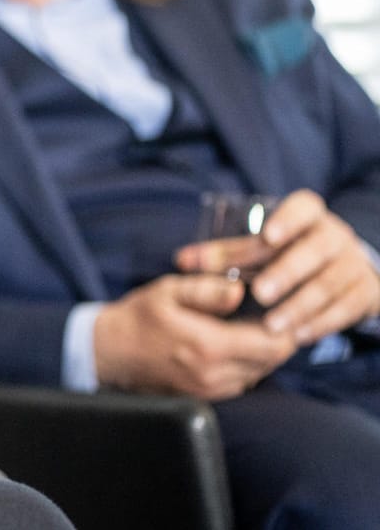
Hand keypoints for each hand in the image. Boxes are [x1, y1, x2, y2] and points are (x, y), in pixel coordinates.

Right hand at [94, 274, 296, 399]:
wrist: (108, 352)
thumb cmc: (138, 317)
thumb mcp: (168, 291)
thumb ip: (207, 290)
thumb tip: (240, 292)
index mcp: (209, 345)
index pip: (274, 345)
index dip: (284, 327)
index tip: (276, 310)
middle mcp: (215, 374)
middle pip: (272, 362)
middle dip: (274, 339)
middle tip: (263, 317)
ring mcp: (210, 390)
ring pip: (258, 373)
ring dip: (259, 355)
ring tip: (244, 331)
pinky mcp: (205, 398)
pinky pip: (240, 383)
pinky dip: (243, 366)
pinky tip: (228, 348)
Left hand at [175, 190, 379, 345]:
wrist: (344, 268)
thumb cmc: (288, 252)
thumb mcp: (262, 244)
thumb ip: (225, 252)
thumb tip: (182, 261)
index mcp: (309, 214)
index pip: (304, 208)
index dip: (288, 220)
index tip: (268, 236)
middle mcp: (335, 235)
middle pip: (315, 251)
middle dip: (287, 272)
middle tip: (259, 293)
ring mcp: (354, 263)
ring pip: (330, 284)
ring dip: (300, 306)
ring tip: (271, 325)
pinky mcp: (365, 292)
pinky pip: (346, 308)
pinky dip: (321, 323)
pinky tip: (298, 336)